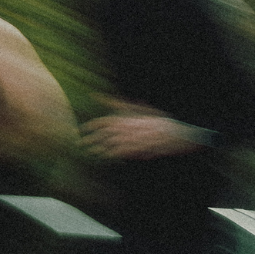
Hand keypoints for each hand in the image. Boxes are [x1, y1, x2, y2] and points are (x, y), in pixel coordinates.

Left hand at [81, 108, 200, 161]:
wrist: (174, 133)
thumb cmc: (156, 120)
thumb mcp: (139, 109)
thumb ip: (119, 104)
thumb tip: (98, 96)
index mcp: (127, 118)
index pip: (104, 122)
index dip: (91, 126)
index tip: (81, 130)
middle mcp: (127, 128)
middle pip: (104, 134)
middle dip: (91, 139)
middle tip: (80, 143)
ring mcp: (132, 140)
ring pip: (110, 145)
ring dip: (98, 149)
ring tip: (89, 152)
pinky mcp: (137, 150)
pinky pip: (121, 153)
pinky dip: (112, 155)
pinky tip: (106, 157)